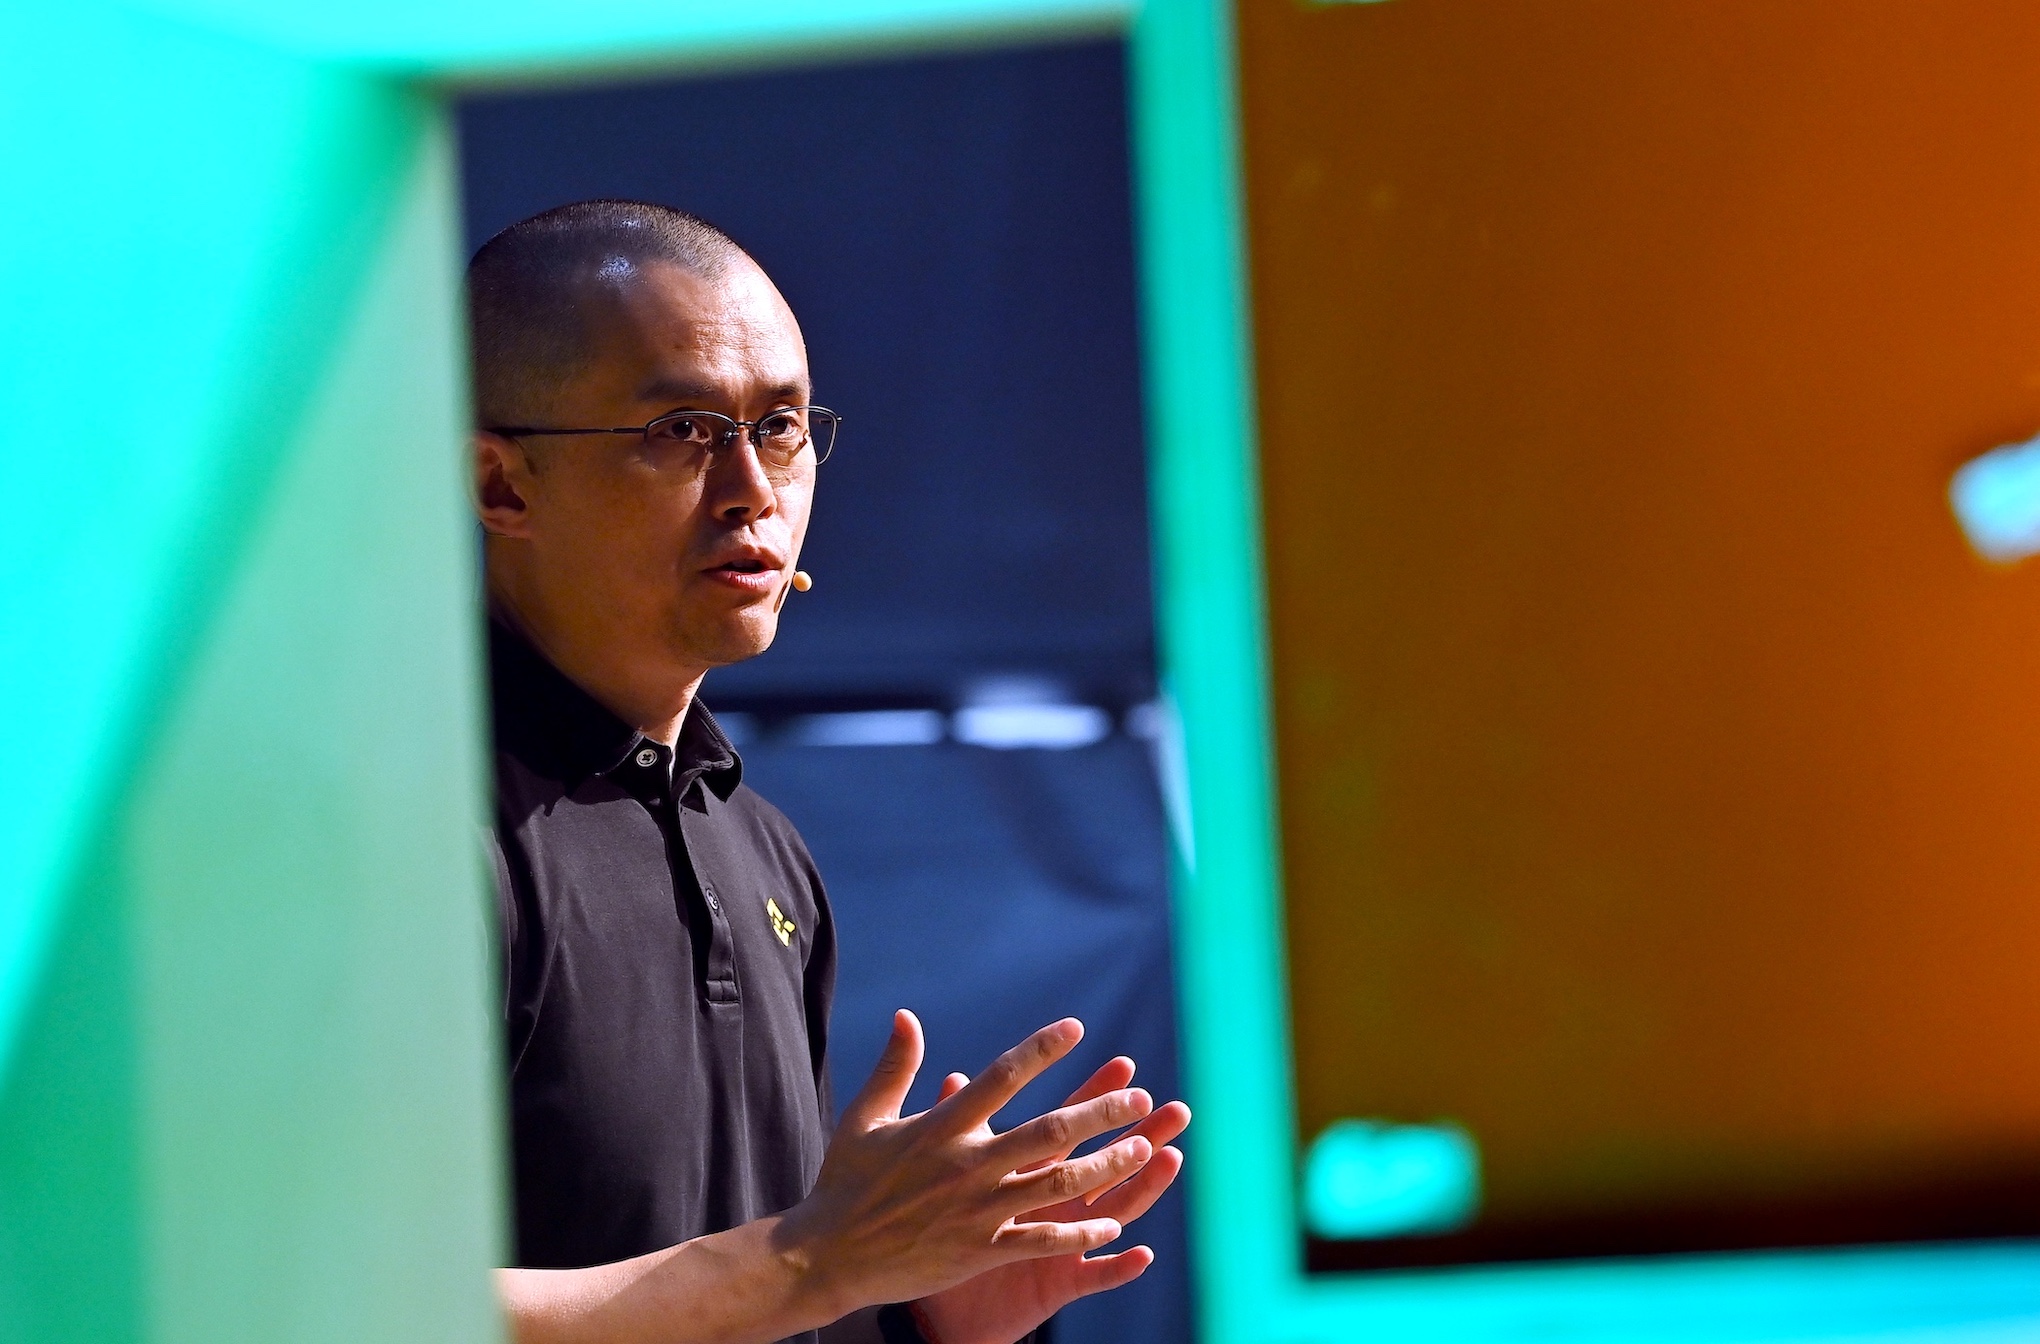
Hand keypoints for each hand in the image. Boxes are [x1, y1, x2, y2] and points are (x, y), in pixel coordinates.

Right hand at [778, 1012, 1155, 1320]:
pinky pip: (1040, 1240)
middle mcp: (966, 1165)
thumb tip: (907, 1016)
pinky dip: (1077, 1232)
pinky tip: (1110, 1225)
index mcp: (941, 1127)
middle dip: (1101, 1112)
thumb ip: (895, 1067)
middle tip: (1140, 1097)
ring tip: (1142, 1150)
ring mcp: (976, 1210)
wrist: (826, 1255)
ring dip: (1105, 1166)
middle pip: (1049, 1130)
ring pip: (1056, 1184)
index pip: (1003, 1077)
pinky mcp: (978, 1252)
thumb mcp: (865, 1118)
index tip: (1077, 1029)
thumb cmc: (845, 1182)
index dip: (1042, 1050)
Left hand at [909, 1058, 1190, 1343]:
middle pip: (1106, 1163)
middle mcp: (1058, 1205)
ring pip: (1113, 1212)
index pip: (1070, 1126)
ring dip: (1144, 1187)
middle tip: (1175, 1110)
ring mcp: (1065, 1244)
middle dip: (1141, 1135)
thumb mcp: (953, 1183)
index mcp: (1033, 1173)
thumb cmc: (948, 1238)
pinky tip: (1142, 1254)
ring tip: (1170, 1159)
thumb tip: (953, 1078)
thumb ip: (957, 1134)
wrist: (946, 1310)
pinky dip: (1117, 1267)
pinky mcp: (1059, 1284)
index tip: (1124, 1065)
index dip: (1095, 1096)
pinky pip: (1092, 1277)